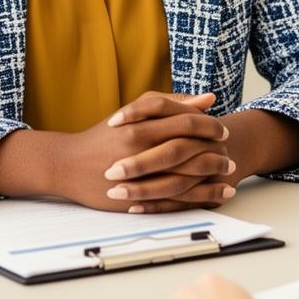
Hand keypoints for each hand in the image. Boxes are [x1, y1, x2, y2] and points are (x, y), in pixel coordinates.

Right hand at [58, 91, 235, 212]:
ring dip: (213, 175)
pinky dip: (201, 197)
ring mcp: (139, 176)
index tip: (222, 129)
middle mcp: (141, 149)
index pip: (186, 123)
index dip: (209, 126)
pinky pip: (177, 199)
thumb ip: (170, 103)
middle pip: (190, 149)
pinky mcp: (138, 197)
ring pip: (187, 176)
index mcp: (142, 125)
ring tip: (228, 172)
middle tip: (229, 152)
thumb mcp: (135, 111)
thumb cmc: (105, 135)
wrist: (69, 164)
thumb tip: (208, 99)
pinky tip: (217, 194)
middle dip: (215, 151)